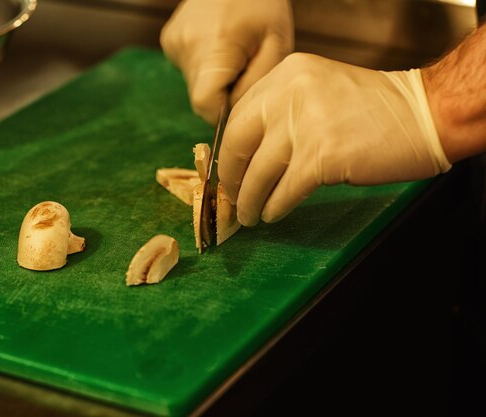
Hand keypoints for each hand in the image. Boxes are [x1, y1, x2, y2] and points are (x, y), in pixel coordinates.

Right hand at [160, 0, 293, 123]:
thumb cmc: (263, 5)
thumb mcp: (276, 46)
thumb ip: (255, 86)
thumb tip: (234, 117)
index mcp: (214, 49)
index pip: (205, 105)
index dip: (222, 114)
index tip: (240, 102)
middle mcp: (186, 48)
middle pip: (200, 96)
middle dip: (223, 93)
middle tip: (244, 68)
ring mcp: (173, 43)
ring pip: (195, 83)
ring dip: (215, 78)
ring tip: (233, 51)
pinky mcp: (169, 40)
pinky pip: (188, 67)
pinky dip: (204, 64)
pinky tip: (218, 42)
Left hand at [218, 53, 451, 225]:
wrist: (426, 114)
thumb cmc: (373, 109)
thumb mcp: (317, 91)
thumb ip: (282, 111)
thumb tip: (248, 153)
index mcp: (286, 74)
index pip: (238, 116)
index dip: (228, 149)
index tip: (229, 170)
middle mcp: (290, 93)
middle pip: (238, 143)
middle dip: (231, 176)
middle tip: (232, 196)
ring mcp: (305, 124)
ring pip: (259, 172)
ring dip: (250, 200)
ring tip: (250, 214)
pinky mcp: (322, 156)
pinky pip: (285, 190)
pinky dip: (275, 206)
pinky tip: (274, 214)